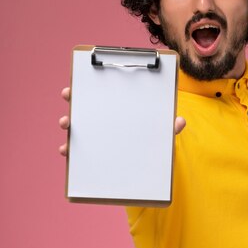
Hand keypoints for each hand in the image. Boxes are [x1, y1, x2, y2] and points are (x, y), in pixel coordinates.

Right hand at [58, 87, 186, 155]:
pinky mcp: (92, 155)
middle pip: (85, 106)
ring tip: (68, 123)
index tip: (82, 80)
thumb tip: (180, 121)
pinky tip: (66, 149)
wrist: (148, 168)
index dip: (90, 85)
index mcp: (120, 110)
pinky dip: (70, 149)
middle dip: (74, 99)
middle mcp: (105, 121)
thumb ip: (169, 127)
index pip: (103, 94)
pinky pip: (77, 150)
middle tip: (70, 95)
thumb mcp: (161, 134)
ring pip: (77, 127)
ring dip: (68, 123)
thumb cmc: (152, 143)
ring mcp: (96, 137)